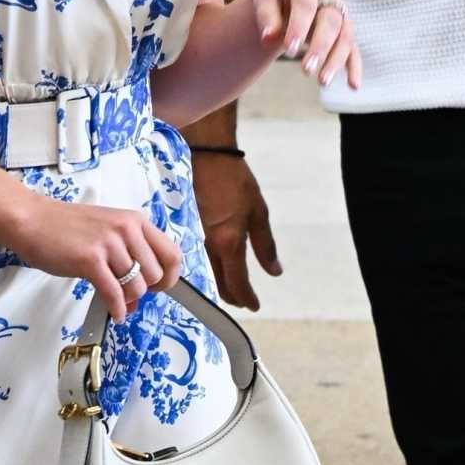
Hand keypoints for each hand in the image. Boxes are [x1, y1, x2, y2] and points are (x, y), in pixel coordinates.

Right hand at [11, 195, 181, 321]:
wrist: (32, 220)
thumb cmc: (65, 227)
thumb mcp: (105, 236)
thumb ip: (126, 262)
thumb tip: (136, 300)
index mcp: (135, 221)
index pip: (172, 253)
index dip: (170, 277)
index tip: (159, 287)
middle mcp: (126, 229)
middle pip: (155, 275)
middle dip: (145, 291)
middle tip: (130, 294)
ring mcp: (109, 244)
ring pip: (137, 286)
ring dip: (129, 300)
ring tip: (117, 300)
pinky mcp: (90, 260)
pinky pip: (115, 294)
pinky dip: (118, 309)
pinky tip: (115, 314)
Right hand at [192, 150, 280, 311]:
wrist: (207, 158)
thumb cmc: (235, 181)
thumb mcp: (259, 212)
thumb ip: (266, 246)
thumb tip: (274, 271)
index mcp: (229, 243)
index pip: (238, 283)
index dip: (247, 298)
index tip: (254, 306)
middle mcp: (210, 246)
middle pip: (220, 285)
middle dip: (234, 297)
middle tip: (246, 301)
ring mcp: (197, 240)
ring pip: (209, 274)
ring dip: (222, 285)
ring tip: (235, 287)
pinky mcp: (189, 232)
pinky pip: (201, 260)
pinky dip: (212, 270)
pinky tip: (219, 268)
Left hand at [252, 0, 361, 92]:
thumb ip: (266, 16)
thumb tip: (268, 37)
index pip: (306, 5)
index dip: (299, 27)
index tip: (290, 50)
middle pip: (332, 21)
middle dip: (321, 46)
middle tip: (306, 69)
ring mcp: (341, 12)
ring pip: (345, 37)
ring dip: (336, 60)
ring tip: (322, 82)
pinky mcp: (345, 30)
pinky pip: (353, 48)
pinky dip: (354, 67)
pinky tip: (353, 86)